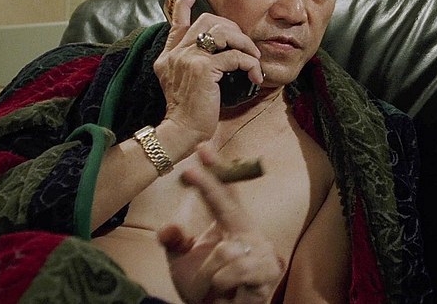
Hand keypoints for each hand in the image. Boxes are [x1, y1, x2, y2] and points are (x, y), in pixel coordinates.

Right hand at [154, 0, 263, 151]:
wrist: (180, 132)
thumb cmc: (187, 113)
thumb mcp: (182, 84)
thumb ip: (190, 64)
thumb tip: (214, 54)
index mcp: (169, 55)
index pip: (176, 21)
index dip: (184, 4)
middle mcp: (176, 52)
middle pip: (207, 21)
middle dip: (233, 28)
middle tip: (245, 45)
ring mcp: (188, 58)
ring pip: (224, 33)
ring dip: (245, 43)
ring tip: (254, 59)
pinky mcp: (203, 69)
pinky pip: (235, 57)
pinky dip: (250, 64)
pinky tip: (255, 76)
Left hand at [158, 149, 284, 302]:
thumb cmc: (208, 290)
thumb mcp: (184, 265)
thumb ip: (176, 244)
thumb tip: (167, 228)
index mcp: (231, 226)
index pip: (223, 194)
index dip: (215, 170)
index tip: (202, 148)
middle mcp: (249, 232)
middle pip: (228, 204)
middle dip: (209, 185)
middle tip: (190, 170)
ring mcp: (262, 250)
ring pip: (223, 251)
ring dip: (207, 276)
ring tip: (211, 291)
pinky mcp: (269, 270)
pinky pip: (232, 272)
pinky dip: (220, 286)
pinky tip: (227, 295)